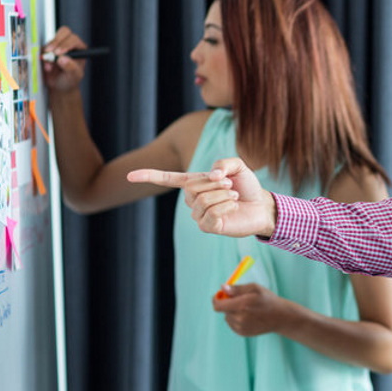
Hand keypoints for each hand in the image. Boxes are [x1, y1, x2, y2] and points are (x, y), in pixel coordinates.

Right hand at [42, 26, 87, 92]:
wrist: (59, 85)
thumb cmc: (70, 80)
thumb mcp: (74, 76)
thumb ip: (70, 67)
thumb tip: (63, 59)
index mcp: (80, 49)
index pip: (74, 39)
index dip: (66, 44)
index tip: (59, 53)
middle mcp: (70, 45)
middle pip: (64, 32)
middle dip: (56, 42)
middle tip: (50, 52)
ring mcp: (58, 46)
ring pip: (51, 41)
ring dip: (48, 52)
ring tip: (50, 66)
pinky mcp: (47, 50)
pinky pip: (42, 48)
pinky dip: (42, 56)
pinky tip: (47, 67)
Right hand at [127, 157, 275, 236]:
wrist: (262, 205)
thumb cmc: (247, 186)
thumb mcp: (238, 166)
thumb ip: (224, 163)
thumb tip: (211, 175)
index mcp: (195, 183)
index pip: (168, 179)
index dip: (149, 176)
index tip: (130, 176)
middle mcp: (193, 199)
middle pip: (191, 188)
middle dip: (214, 183)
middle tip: (230, 184)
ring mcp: (199, 215)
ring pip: (202, 201)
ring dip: (223, 195)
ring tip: (234, 196)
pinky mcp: (208, 227)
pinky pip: (210, 214)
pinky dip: (226, 207)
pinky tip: (234, 206)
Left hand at [212, 282, 289, 336]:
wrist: (280, 316)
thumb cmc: (267, 299)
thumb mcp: (254, 288)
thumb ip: (237, 288)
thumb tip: (222, 288)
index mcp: (242, 305)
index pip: (218, 305)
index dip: (216, 299)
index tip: (220, 295)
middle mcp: (240, 318)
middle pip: (222, 310)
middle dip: (227, 303)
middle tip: (240, 299)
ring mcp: (241, 327)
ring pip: (227, 317)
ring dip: (232, 311)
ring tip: (246, 308)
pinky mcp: (242, 333)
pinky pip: (232, 324)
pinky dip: (236, 319)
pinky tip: (248, 316)